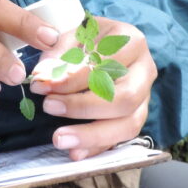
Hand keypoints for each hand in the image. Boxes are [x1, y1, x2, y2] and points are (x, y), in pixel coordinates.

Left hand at [29, 16, 155, 159]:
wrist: (105, 45)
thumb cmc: (88, 40)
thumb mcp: (72, 34)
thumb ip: (57, 54)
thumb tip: (43, 76)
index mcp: (131, 41)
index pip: (105, 64)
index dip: (72, 78)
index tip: (42, 85)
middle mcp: (145, 69)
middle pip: (124, 98)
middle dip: (83, 107)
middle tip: (48, 107)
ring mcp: (146, 96)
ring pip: (129, 124)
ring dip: (92, 135)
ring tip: (59, 139)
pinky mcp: (138, 116)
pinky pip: (123, 138)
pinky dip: (98, 147)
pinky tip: (75, 153)